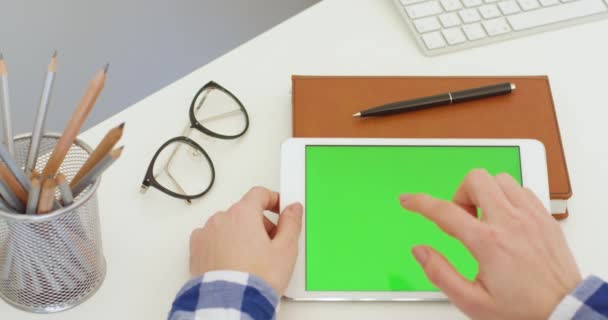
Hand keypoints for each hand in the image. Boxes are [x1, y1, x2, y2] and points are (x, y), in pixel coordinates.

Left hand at [189, 187, 302, 294]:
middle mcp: (221, 219)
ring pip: (228, 226)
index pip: (259, 194)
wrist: (231, 304)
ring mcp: (206, 234)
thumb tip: (293, 209)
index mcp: (243, 213)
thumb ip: (291, 223)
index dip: (273, 200)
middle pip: (244, 211)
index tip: (280, 210)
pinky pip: (212, 239)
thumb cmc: (256, 278)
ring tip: (251, 259)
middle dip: (259, 224)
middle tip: (271, 245)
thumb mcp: (285, 249)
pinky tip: (233, 262)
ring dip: (240, 235)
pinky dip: (222, 245)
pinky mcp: (196, 250)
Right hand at [400, 169, 580, 319]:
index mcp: (488, 242)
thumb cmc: (522, 310)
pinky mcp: (545, 218)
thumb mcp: (472, 301)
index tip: (408, 200)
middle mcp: (510, 222)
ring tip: (485, 218)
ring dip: (486, 193)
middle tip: (463, 218)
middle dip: (460, 194)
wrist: (565, 313)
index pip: (444, 211)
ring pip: (500, 179)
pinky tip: (506, 219)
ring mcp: (530, 217)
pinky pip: (522, 189)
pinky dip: (508, 197)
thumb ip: (440, 273)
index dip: (420, 202)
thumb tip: (420, 251)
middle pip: (476, 180)